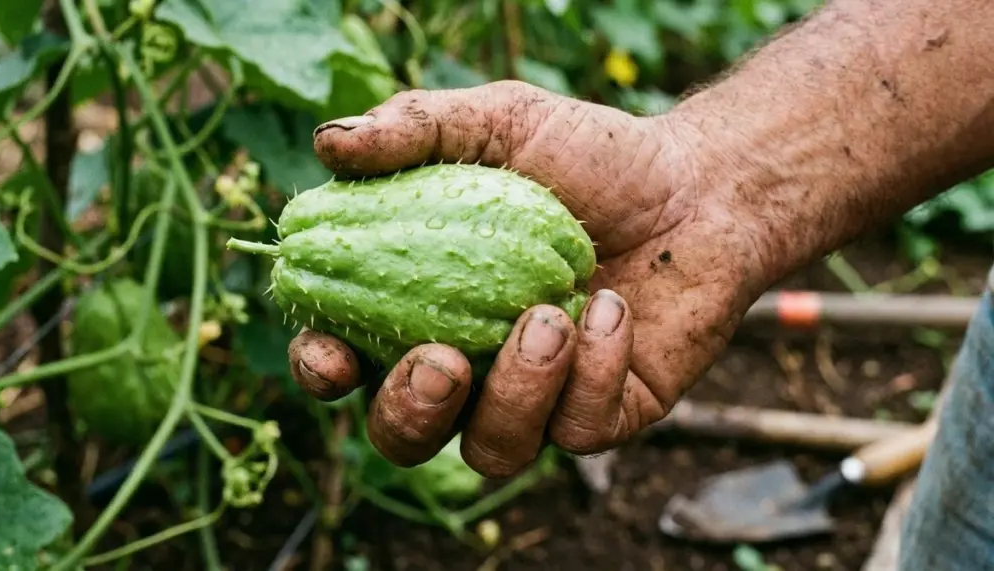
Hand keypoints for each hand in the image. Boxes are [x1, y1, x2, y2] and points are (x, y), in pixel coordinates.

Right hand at [289, 81, 767, 477]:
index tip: (331, 353)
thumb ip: (417, 127)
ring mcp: (537, 400)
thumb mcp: (501, 121)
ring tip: (551, 314)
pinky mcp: (604, 416)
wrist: (699, 186)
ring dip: (514, 392)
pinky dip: (593, 372)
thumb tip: (329, 147)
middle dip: (409, 414)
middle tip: (441, 361)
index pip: (348, 358)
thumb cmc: (589, 157)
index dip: (324, 370)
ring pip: (493, 451)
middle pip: (405, 436)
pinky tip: (611, 308)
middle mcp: (471, 367)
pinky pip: (580, 430)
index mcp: (424, 306)